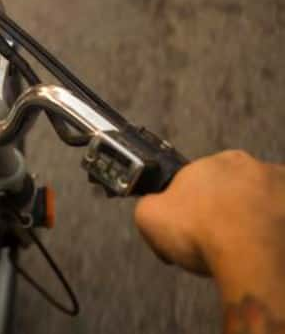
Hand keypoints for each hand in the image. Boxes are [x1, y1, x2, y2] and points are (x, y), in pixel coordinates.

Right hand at [134, 150, 284, 307]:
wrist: (250, 257)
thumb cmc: (200, 233)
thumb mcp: (149, 217)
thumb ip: (147, 205)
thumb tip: (152, 207)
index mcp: (212, 161)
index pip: (198, 177)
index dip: (192, 201)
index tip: (191, 223)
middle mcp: (249, 165)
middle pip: (233, 186)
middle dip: (225, 206)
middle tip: (217, 235)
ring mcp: (280, 185)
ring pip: (261, 200)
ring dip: (253, 216)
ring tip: (244, 246)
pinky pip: (280, 218)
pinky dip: (274, 229)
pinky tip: (263, 247)